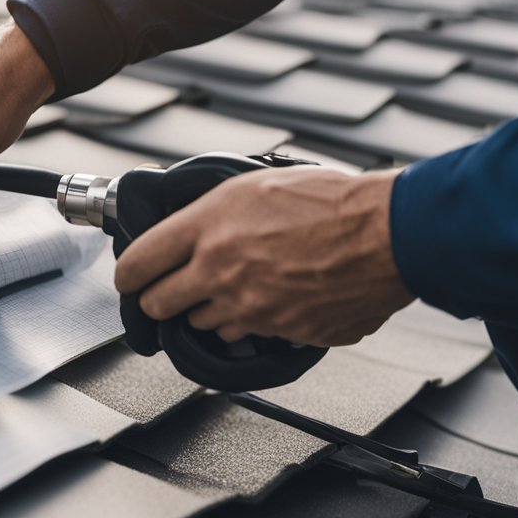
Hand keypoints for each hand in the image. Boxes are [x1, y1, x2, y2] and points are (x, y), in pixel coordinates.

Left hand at [113, 166, 414, 346]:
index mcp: (207, 229)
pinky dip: (252, 321)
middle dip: (160, 297)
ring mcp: (249, 307)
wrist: (389, 233)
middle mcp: (220, 272)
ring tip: (238, 284)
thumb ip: (209, 212)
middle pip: (158, 304)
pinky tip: (272, 297)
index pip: (137, 264)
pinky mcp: (278, 332)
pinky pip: (248, 334)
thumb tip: (182, 229)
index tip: (131, 277)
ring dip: (210, 309)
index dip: (128, 274)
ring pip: (202, 324)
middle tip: (172, 288)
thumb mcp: (254, 184)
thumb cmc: (331, 201)